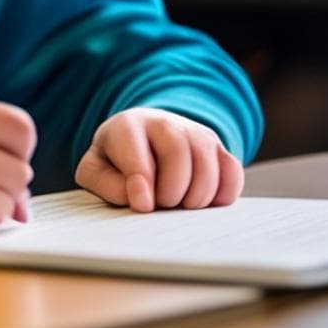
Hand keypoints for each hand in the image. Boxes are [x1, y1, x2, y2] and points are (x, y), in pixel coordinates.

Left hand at [74, 107, 242, 211]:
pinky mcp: (217, 148)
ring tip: (180, 206)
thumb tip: (142, 200)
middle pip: (178, 153)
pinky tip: (204, 203)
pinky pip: (232, 171)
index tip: (142, 205)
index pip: (136, 149)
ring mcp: (193, 132)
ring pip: (208, 162)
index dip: (140, 181)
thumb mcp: (95, 171)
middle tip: (162, 205)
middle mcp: (162, 122)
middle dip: (171, 191)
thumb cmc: (115, 163)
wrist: (139, 142)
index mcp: (126, 126)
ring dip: (197, 196)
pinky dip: (222, 195)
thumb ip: (107, 184)